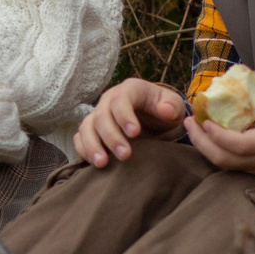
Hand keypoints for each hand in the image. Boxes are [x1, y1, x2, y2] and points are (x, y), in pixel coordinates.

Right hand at [74, 78, 189, 167]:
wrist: (155, 122)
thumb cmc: (165, 112)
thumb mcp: (174, 107)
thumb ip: (172, 106)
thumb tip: (166, 111)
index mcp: (130, 90)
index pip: (120, 99)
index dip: (124, 116)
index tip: (135, 133)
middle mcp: (109, 100)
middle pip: (102, 116)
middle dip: (111, 137)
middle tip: (125, 155)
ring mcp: (98, 115)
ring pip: (87, 127)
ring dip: (92, 145)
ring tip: (102, 163)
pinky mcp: (91, 130)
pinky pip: (80, 138)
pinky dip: (83, 150)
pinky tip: (94, 163)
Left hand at [179, 72, 254, 200]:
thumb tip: (244, 72)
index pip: (238, 144)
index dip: (217, 133)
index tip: (205, 117)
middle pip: (223, 159)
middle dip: (200, 141)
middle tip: (187, 121)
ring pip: (224, 165)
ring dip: (205, 147)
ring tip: (194, 127)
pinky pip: (231, 165)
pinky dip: (216, 151)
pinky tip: (211, 136)